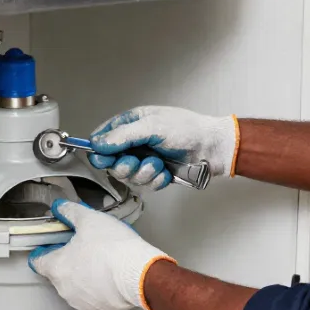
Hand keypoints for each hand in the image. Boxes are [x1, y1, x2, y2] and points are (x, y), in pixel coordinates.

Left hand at [28, 199, 174, 309]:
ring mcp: (81, 302)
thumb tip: (60, 207)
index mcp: (57, 267)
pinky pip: (93, 296)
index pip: (37, 261)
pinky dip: (98, 287)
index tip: (54, 244)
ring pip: (76, 286)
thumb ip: (70, 212)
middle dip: (69, 260)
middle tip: (85, 247)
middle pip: (58, 272)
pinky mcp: (99, 309)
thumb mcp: (89, 219)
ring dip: (83, 275)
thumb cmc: (113, 248)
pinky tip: (110, 274)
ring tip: (101, 260)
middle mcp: (64, 289)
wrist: (140, 274)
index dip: (44, 250)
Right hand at [88, 106, 238, 190]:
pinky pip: (144, 185)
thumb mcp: (152, 127)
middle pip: (111, 162)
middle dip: (124, 165)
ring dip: (144, 173)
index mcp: (131, 123)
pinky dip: (155, 180)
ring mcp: (144, 159)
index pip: (102, 137)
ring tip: (158, 164)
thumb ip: (123, 136)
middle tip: (135, 162)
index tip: (103, 158)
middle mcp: (135, 142)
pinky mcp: (155, 175)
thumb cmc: (187, 130)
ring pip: (128, 176)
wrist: (212, 148)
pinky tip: (166, 172)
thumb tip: (98, 143)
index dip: (99, 150)